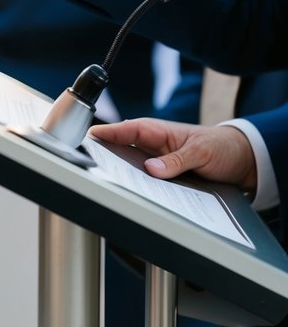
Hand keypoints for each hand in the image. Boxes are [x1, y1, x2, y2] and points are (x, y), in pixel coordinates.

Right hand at [90, 118, 257, 192]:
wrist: (241, 161)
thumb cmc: (221, 147)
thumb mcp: (201, 152)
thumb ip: (177, 160)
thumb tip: (152, 169)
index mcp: (157, 131)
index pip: (123, 130)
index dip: (103, 134)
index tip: (85, 140)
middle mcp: (151, 146)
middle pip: (118, 151)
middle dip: (103, 158)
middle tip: (87, 169)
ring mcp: (154, 162)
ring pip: (128, 169)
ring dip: (119, 176)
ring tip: (103, 187)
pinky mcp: (161, 178)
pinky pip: (142, 183)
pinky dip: (134, 188)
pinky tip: (128, 197)